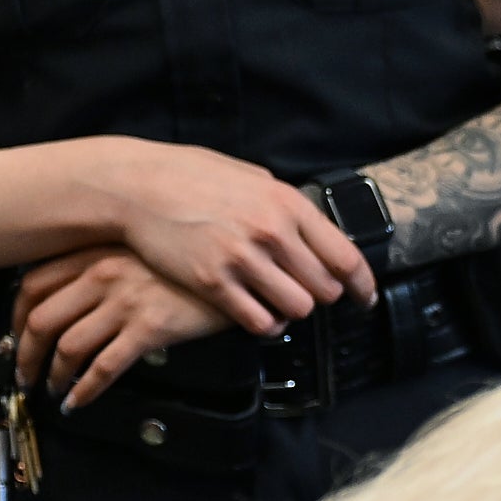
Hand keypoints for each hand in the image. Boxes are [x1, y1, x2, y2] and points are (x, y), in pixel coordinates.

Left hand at [12, 248, 235, 409]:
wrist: (240, 265)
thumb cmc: (192, 261)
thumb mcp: (142, 251)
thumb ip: (108, 266)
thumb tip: (79, 298)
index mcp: (96, 254)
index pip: (33, 284)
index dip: (16, 316)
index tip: (16, 336)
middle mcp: (102, 275)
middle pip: (41, 319)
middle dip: (24, 355)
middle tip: (24, 374)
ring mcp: (125, 302)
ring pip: (68, 347)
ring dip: (52, 375)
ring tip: (52, 390)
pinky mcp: (150, 328)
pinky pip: (105, 367)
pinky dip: (85, 390)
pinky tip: (79, 402)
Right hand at [84, 138, 373, 335]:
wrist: (135, 185)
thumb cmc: (190, 176)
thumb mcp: (249, 176)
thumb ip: (282, 202)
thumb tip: (311, 224)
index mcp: (287, 204)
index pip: (345, 257)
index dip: (362, 285)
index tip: (365, 298)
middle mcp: (271, 232)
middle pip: (325, 289)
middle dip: (321, 296)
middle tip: (306, 293)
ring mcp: (242, 259)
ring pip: (297, 309)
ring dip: (292, 310)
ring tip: (278, 302)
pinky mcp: (213, 282)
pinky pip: (260, 322)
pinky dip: (265, 324)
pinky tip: (257, 314)